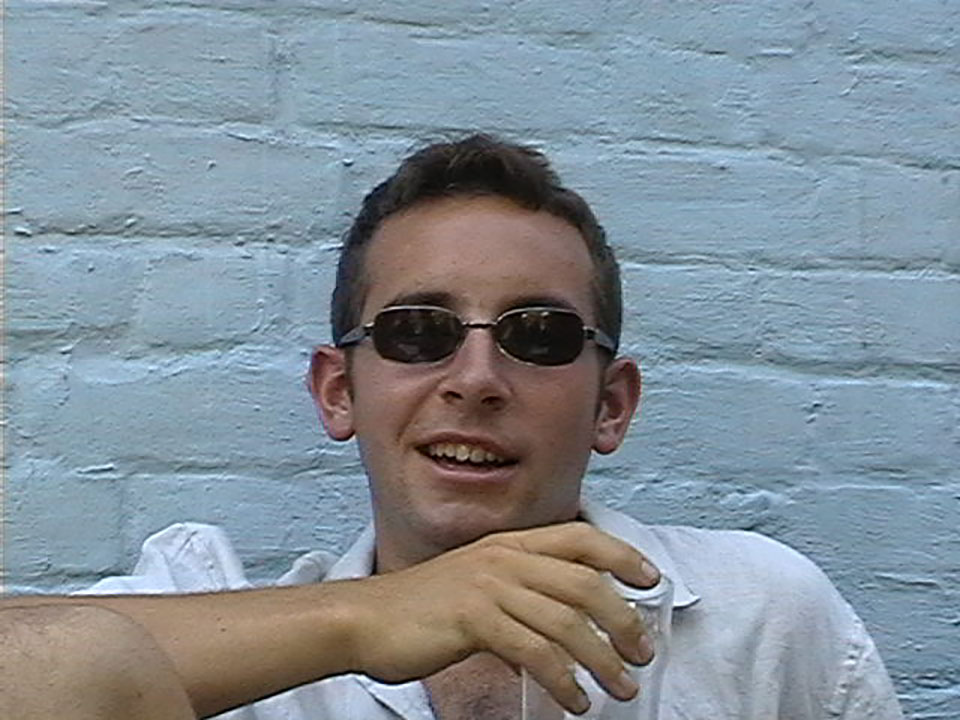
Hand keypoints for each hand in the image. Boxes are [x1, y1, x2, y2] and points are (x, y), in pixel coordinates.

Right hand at [341, 522, 659, 714]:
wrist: (365, 618)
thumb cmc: (423, 607)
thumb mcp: (477, 582)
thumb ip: (520, 590)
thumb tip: (564, 622)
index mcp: (508, 544)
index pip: (579, 537)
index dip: (621, 554)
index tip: (651, 579)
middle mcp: (504, 558)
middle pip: (584, 581)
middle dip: (623, 617)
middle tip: (642, 650)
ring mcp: (488, 586)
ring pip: (566, 621)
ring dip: (602, 658)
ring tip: (621, 685)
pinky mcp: (473, 619)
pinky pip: (534, 651)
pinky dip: (563, 679)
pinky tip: (574, 699)